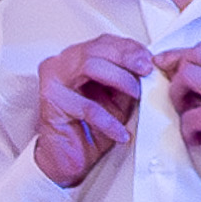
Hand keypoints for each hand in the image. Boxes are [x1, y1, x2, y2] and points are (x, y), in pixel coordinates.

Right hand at [31, 34, 150, 187]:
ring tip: (136, 94)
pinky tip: (120, 132)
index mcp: (75, 59)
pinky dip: (108, 121)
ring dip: (119, 79)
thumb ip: (126, 80)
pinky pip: (87, 107)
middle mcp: (60, 65)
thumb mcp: (115, 99)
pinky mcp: (52, 104)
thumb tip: (147, 67)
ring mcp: (53, 82)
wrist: (66, 159)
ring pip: (89, 66)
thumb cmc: (88, 129)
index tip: (148, 59)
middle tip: (146, 71)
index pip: (103, 42)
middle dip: (126, 58)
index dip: (128, 47)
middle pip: (96, 49)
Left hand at [159, 41, 200, 198]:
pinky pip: (187, 115)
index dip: (181, 58)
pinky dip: (187, 130)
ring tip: (191, 116)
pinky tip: (200, 138)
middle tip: (179, 97)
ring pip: (187, 76)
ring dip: (178, 98)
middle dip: (177, 74)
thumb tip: (183, 68)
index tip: (166, 65)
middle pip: (196, 54)